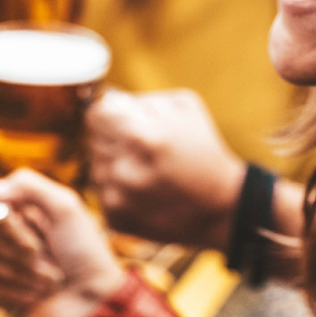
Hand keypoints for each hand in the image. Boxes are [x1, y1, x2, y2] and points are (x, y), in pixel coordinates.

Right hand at [0, 170, 126, 316]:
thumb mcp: (65, 207)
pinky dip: (20, 292)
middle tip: (48, 254)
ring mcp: (0, 264)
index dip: (3, 219)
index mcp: (19, 211)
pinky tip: (40, 295)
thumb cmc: (85, 251)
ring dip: (26, 273)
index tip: (24, 224)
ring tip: (51, 278)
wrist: (95, 299)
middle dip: (21, 247)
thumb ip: (27, 185)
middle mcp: (6, 236)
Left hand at [87, 89, 246, 249]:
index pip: (95, 116)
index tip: (122, 122)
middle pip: (94, 141)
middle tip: (142, 150)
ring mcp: (117, 197)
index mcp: (140, 137)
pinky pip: (102, 192)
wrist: (221, 207)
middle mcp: (123, 169)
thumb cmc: (204, 150)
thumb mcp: (184, 107)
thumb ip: (142, 99)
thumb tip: (110, 102)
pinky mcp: (115, 217)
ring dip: (114, 166)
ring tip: (145, 171)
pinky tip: (143, 192)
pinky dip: (118, 190)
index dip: (109, 116)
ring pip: (96, 167)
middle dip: (114, 140)